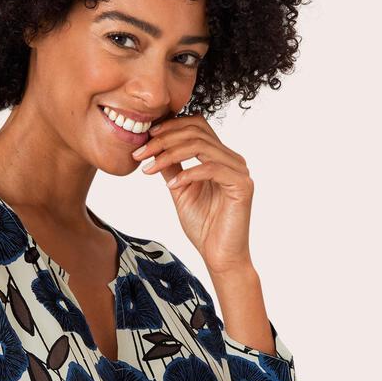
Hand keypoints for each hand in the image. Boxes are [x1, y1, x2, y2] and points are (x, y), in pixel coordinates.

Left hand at [131, 114, 253, 271]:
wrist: (220, 255)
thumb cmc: (204, 226)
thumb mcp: (180, 190)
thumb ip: (172, 167)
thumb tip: (153, 147)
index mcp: (219, 157)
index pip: (196, 125)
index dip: (170, 126)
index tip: (145, 138)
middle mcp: (232, 159)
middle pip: (197, 131)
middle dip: (163, 139)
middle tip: (140, 153)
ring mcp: (239, 170)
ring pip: (201, 146)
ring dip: (169, 154)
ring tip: (149, 167)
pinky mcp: (242, 185)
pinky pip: (211, 168)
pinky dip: (187, 173)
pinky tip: (171, 185)